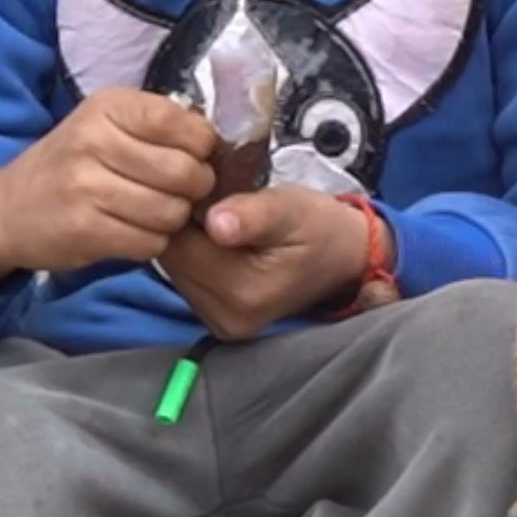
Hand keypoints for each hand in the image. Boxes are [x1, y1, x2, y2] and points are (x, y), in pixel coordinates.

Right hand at [0, 89, 216, 294]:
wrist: (7, 210)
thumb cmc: (71, 165)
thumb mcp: (105, 126)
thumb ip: (158, 127)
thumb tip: (219, 143)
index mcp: (108, 107)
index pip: (186, 126)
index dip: (202, 149)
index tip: (191, 158)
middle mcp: (95, 140)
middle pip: (186, 173)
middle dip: (193, 190)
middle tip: (176, 193)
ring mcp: (86, 186)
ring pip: (172, 212)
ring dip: (172, 220)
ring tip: (151, 213)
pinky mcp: (84, 229)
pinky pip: (150, 242)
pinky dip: (150, 243)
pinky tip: (131, 232)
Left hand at [156, 186, 372, 342]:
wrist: (343, 258)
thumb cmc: (318, 226)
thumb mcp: (291, 209)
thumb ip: (253, 215)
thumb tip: (217, 224)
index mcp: (242, 291)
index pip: (176, 244)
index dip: (181, 210)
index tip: (207, 190)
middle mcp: (226, 318)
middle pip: (172, 260)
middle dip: (183, 227)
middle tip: (216, 203)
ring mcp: (222, 326)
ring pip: (175, 270)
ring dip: (188, 242)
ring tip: (220, 222)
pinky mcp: (220, 324)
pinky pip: (188, 281)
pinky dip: (197, 258)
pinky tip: (220, 244)